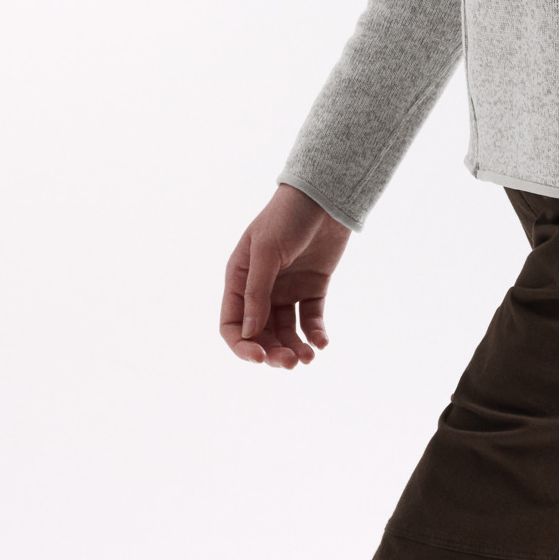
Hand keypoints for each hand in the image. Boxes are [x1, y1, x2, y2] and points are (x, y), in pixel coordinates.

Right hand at [220, 184, 350, 368]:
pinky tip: (321, 342)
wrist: (325, 197)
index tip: (260, 358)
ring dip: (294, 347)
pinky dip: (315, 333)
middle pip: (261, 334)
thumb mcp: (267, 251)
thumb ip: (257, 292)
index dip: (242, 346)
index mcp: (240, 279)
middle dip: (274, 352)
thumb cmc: (287, 217)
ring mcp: (287, 289)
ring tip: (309, 357)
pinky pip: (310, 318)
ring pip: (286, 331)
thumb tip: (250, 333)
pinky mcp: (313, 287)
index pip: (233, 324)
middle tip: (292, 363)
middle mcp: (261, 289)